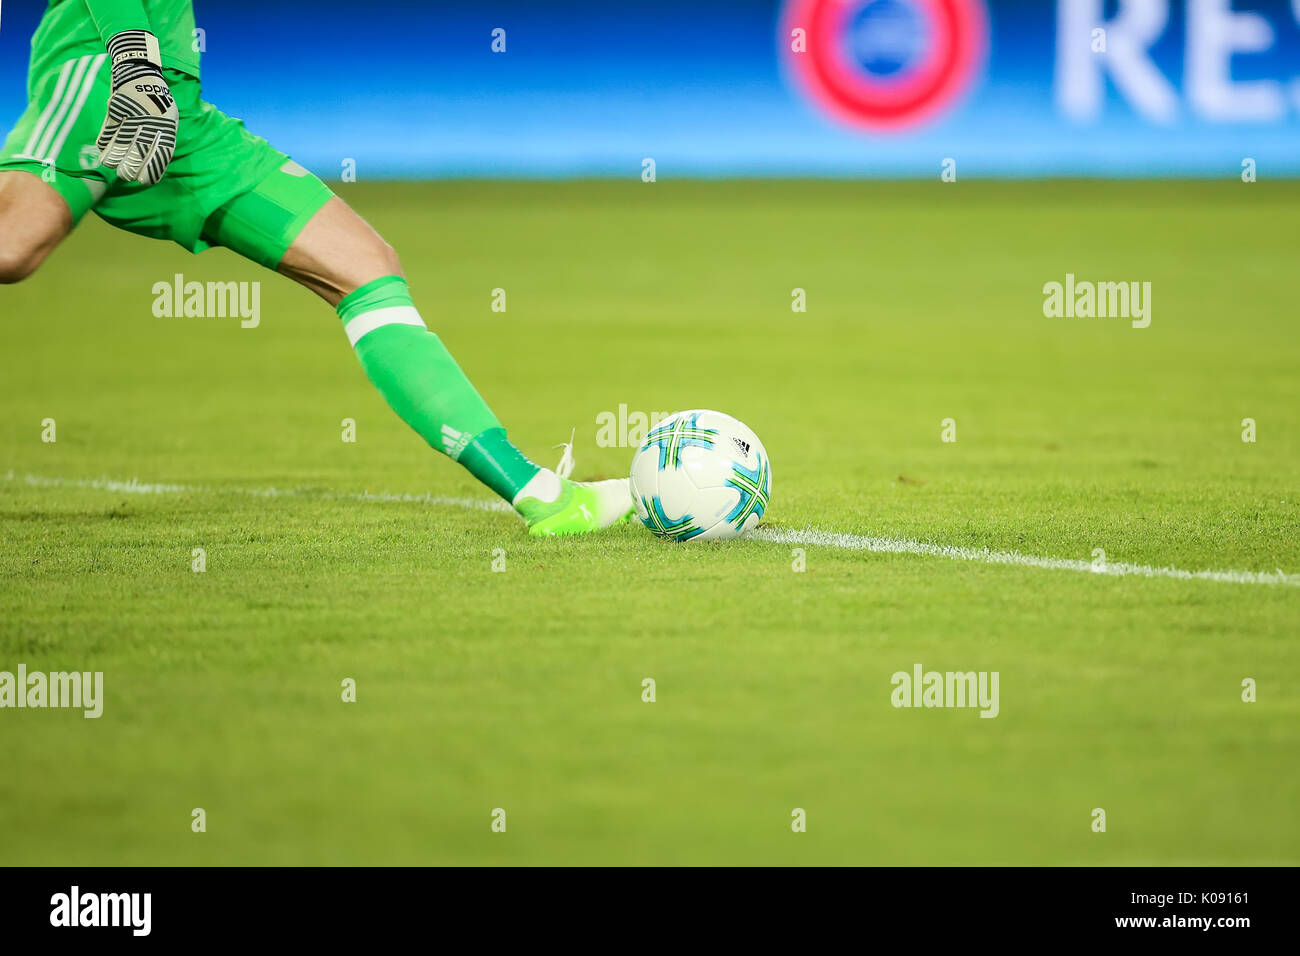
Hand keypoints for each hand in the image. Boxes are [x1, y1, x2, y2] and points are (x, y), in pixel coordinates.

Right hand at [96, 30, 178, 185]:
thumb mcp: (169, 119)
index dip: (150, 173)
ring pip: (118, 148)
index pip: (159, 158)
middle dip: (129, 171)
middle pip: (136, 156)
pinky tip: (105, 151)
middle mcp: (150, 123)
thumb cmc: (158, 99)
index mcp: (167, 127)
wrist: (140, 70)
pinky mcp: (115, 110)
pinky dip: (104, 146)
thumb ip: (163, 140)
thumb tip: (152, 166)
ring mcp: (131, 116)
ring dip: (113, 161)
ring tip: (113, 165)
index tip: (142, 181)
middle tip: (125, 174)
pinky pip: (107, 134)